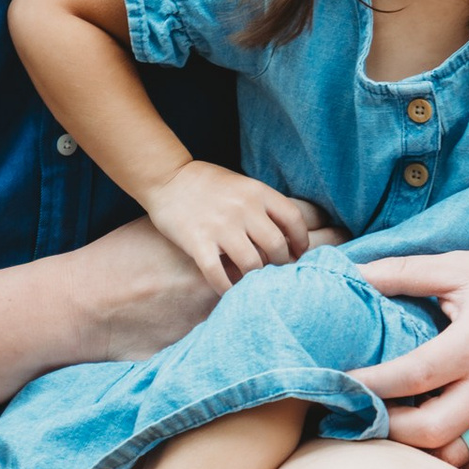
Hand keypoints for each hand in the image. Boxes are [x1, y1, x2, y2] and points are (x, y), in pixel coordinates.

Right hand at [143, 162, 322, 290]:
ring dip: (256, 278)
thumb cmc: (208, 183)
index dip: (301, 241)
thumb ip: (263, 206)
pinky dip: (226, 288)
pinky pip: (218, 274)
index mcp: (257, 192)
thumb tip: (287, 238)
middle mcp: (243, 208)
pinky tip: (228, 291)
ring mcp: (220, 226)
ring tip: (254, 282)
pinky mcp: (198, 241)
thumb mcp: (242, 185)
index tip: (298, 253)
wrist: (166, 177)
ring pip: (252, 265)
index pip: (294, 219)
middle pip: (276, 246)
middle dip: (280, 264)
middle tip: (276, 272)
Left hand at [349, 245, 468, 468]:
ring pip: (457, 457)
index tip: (336, 384)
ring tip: (391, 431)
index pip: (410, 377)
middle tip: (361, 414)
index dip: (367, 385)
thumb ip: (405, 272)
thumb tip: (351, 271)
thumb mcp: (463, 267)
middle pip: (430, 432)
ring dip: (418, 452)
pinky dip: (450, 459)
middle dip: (388, 430)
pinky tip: (427, 441)